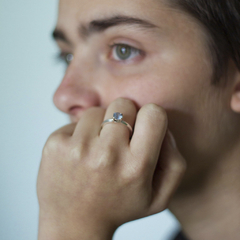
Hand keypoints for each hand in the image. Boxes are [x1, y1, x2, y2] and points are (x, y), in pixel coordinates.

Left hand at [37, 98, 185, 239]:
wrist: (74, 223)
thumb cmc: (119, 207)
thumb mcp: (159, 197)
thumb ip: (174, 161)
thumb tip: (163, 129)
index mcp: (136, 166)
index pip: (153, 113)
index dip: (150, 116)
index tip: (142, 128)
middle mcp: (107, 155)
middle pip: (123, 104)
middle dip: (125, 116)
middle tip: (119, 138)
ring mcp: (78, 148)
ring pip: (98, 110)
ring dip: (101, 124)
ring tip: (98, 148)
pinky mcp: (56, 144)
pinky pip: (76, 120)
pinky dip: (81, 132)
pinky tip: (81, 153)